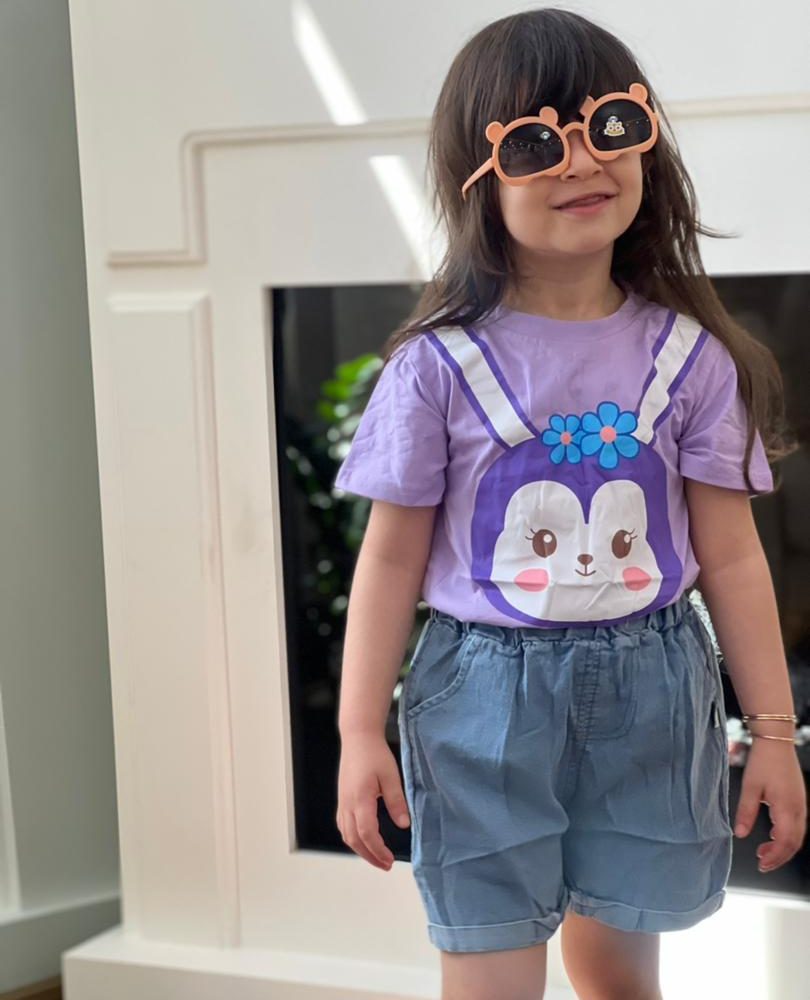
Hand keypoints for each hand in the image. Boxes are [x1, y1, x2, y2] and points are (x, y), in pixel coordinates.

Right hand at [336, 730, 410, 870]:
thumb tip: (404, 824)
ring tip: (376, 856)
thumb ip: (396, 802)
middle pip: (354, 839)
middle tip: (385, 865)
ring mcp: (342, 801)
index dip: (378, 850)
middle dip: (369, 856)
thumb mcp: (391, 776)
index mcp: (360, 799)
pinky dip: (353, 837)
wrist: (358, 737)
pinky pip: (343, 825)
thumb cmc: (374, 754)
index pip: (367, 834)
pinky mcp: (342, 798)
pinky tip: (363, 838)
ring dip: (360, 849)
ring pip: (346, 834)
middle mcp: (347, 804)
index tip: (390, 859)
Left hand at [733, 738, 807, 872]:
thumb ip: (745, 812)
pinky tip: (774, 834)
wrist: (776, 740)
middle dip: (779, 857)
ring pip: (797, 835)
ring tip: (765, 851)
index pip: (785, 842)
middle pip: (794, 843)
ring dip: (783, 847)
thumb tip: (739, 833)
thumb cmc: (763, 761)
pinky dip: (787, 835)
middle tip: (762, 863)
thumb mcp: (749, 787)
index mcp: (787, 808)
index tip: (761, 863)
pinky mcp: (799, 798)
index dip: (775, 857)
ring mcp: (801, 804)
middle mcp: (798, 809)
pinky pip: (797, 824)